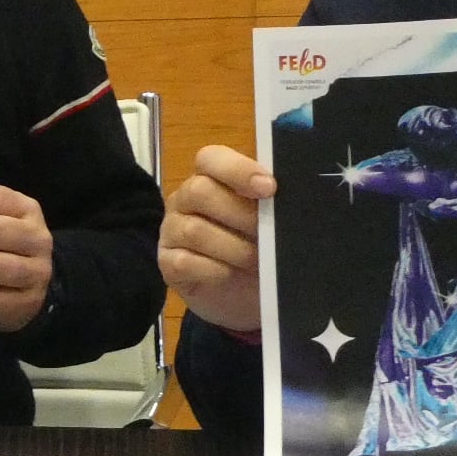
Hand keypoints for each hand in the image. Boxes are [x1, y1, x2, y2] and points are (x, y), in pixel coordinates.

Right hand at [158, 146, 276, 335]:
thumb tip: (288, 197)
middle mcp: (185, 200)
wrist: (242, 296)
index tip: (270, 188)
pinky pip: (185, 262)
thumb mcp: (267, 223)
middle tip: (266, 232)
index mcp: (210, 178)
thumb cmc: (256, 249)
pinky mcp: (168, 263)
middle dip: (239, 213)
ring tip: (257, 261)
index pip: (211, 159)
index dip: (238, 170)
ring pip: (194, 230)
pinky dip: (214, 270)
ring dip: (233, 247)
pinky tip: (231, 274)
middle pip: (199, 191)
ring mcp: (172, 231)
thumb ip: (269, 204)